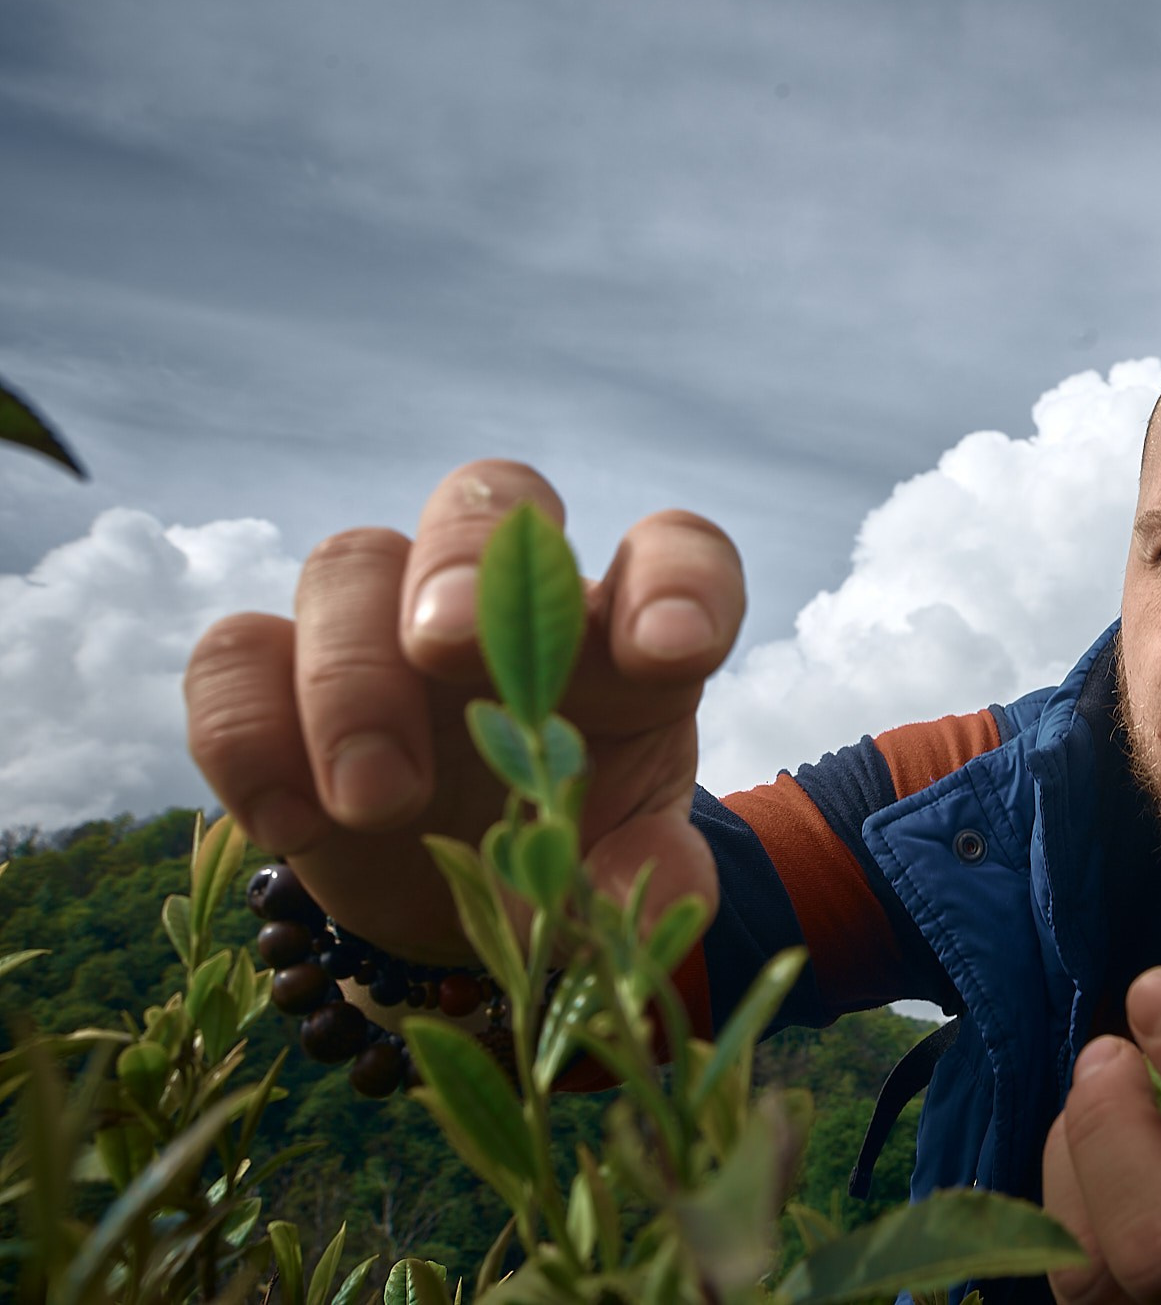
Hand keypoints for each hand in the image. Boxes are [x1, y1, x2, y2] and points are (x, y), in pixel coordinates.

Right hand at [183, 459, 745, 962]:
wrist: (461, 907)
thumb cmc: (566, 855)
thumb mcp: (624, 869)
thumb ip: (651, 875)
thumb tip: (663, 905)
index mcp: (623, 640)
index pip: (672, 552)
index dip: (680, 580)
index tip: (674, 650)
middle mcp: (504, 609)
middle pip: (490, 500)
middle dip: (463, 559)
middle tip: (445, 651)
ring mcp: (384, 628)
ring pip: (348, 561)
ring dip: (352, 674)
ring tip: (379, 801)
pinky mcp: (280, 681)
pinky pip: (234, 653)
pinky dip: (247, 730)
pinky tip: (293, 824)